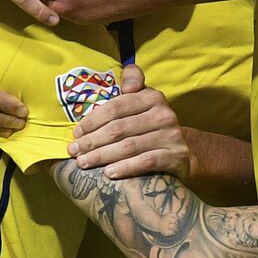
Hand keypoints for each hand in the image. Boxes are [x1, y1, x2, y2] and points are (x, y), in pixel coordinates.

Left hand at [68, 63, 190, 179]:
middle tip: (75, 151)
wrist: (181, 152)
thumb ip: (132, 83)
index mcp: (152, 97)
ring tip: (83, 163)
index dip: (93, 120)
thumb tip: (126, 84)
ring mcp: (172, 136)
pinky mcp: (176, 156)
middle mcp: (164, 114)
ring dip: (102, 156)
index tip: (76, 133)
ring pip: (129, 146)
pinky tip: (108, 173)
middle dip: (92, 141)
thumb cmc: (151, 126)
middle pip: (119, 128)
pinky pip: (147, 162)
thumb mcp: (143, 102)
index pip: (116, 107)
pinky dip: (126, 168)